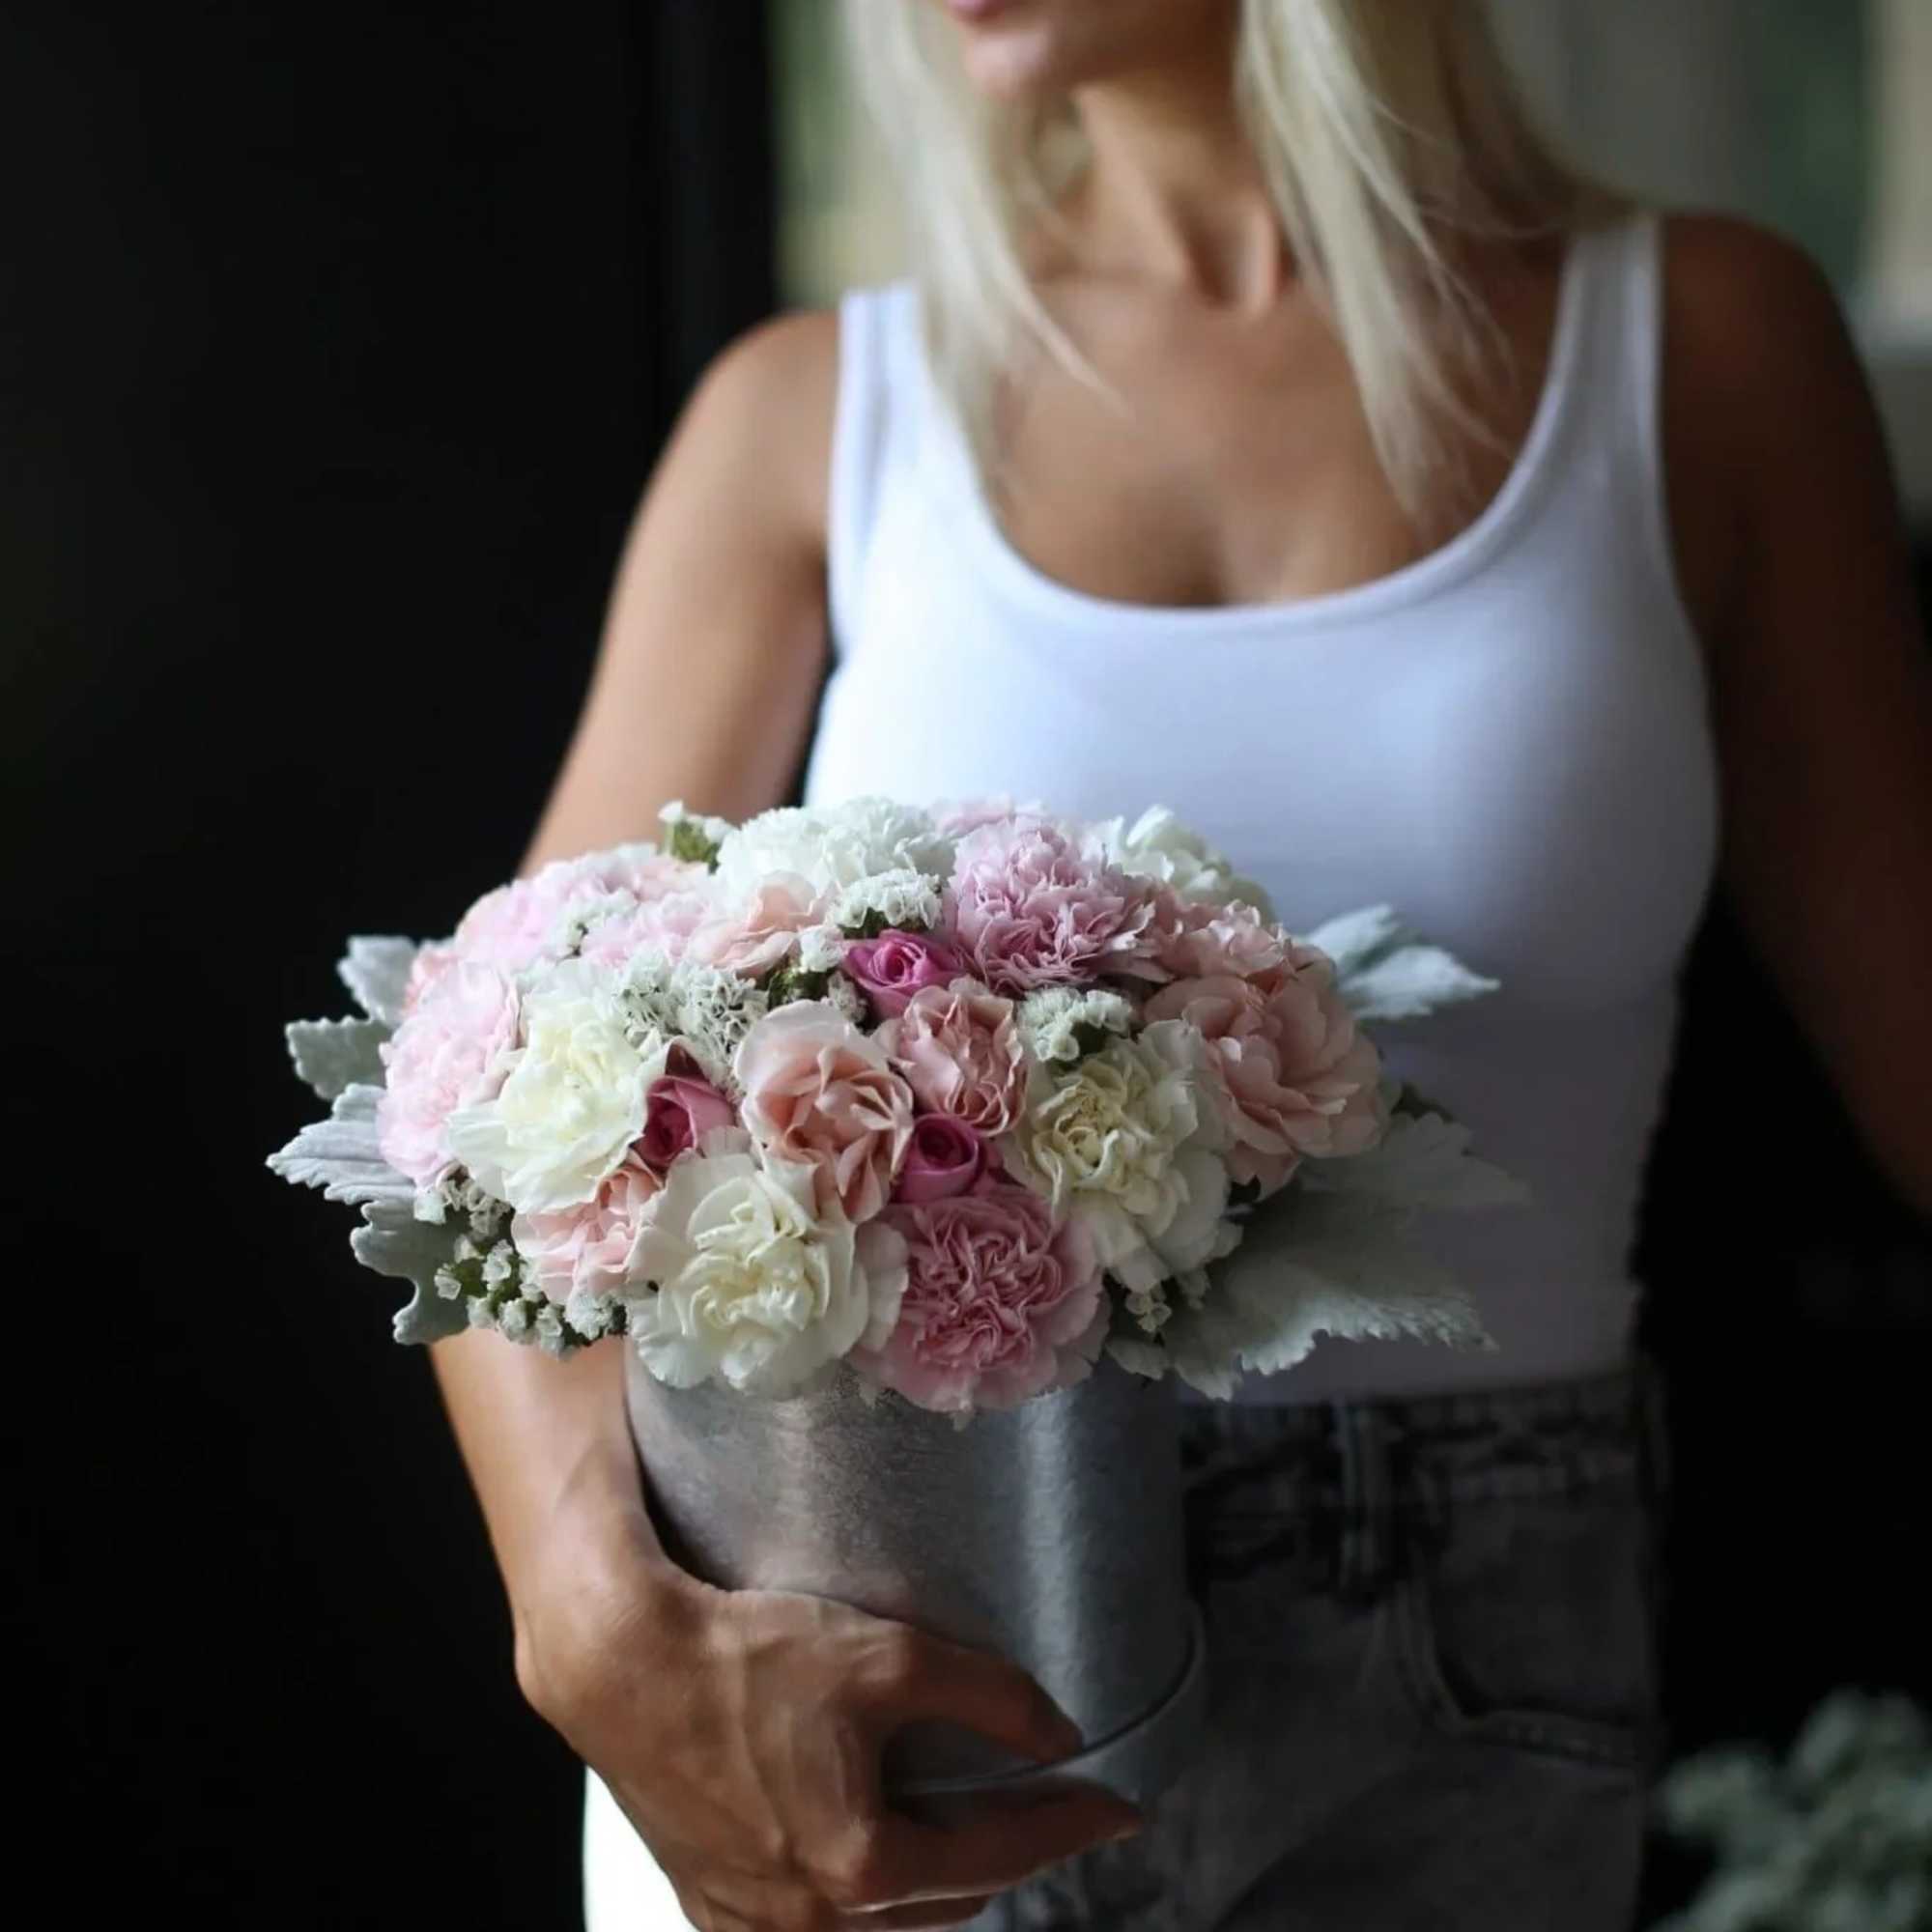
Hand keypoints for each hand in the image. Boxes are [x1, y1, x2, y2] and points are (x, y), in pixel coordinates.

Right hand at [517, 1549, 1146, 1931]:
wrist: (624, 1668)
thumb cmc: (748, 1657)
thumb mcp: (887, 1656)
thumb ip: (988, 1694)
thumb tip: (1058, 1730)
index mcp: (860, 1867)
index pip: (1000, 1857)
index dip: (1070, 1827)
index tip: (1120, 1808)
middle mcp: (809, 1918)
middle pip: (944, 1903)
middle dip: (1001, 1859)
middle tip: (1041, 1808)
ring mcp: (756, 1923)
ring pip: (878, 1925)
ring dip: (929, 1886)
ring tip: (961, 1829)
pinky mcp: (712, 1904)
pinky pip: (807, 1925)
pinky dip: (854, 1895)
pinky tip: (863, 1852)